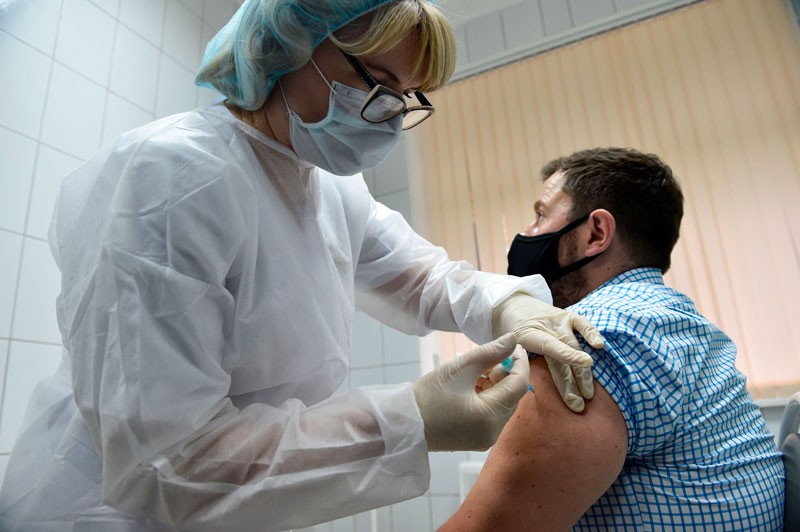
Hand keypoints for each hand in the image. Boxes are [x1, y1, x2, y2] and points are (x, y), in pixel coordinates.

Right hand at [413, 333, 529, 450]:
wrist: (405, 423)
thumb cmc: (429, 395)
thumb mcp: (460, 369)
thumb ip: (490, 352)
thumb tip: (513, 339)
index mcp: (490, 416)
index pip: (519, 384)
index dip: (519, 362)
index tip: (513, 345)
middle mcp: (493, 432)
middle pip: (512, 395)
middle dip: (505, 373)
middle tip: (488, 357)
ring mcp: (486, 438)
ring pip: (503, 404)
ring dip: (495, 384)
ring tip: (474, 372)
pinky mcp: (478, 439)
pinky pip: (492, 414)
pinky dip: (487, 397)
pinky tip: (471, 387)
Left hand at [491, 293, 603, 411]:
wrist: (512, 305)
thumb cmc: (508, 333)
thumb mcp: (504, 346)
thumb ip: (512, 361)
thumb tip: (517, 385)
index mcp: (526, 334)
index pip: (549, 345)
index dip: (566, 355)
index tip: (583, 364)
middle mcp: (545, 326)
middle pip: (561, 356)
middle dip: (571, 382)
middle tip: (577, 405)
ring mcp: (557, 320)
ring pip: (574, 346)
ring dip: (582, 372)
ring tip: (588, 393)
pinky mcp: (567, 316)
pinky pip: (582, 324)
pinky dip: (592, 333)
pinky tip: (600, 345)